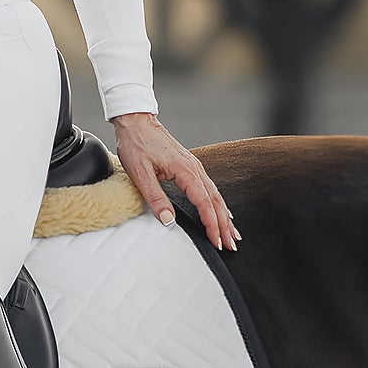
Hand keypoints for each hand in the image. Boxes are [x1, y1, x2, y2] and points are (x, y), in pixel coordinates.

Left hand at [110, 112, 238, 251]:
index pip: (204, 203)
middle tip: (230, 244)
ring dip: (224, 216)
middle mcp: (195, 168)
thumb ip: (156, 198)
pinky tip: (222, 211)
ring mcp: (194, 166)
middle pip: (216, 201)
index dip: (212, 224)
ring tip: (231, 234)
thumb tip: (168, 220)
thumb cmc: (137, 144)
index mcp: (186, 171)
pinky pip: (209, 188)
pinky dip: (218, 204)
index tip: (215, 240)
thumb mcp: (141, 174)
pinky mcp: (190, 166)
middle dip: (225, 225)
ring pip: (215, 195)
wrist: (136, 122)